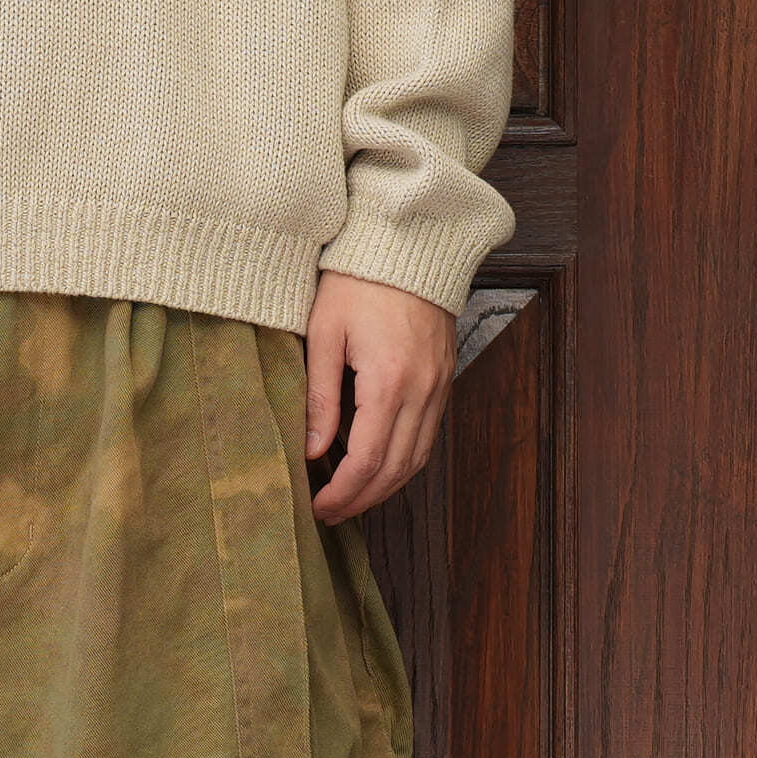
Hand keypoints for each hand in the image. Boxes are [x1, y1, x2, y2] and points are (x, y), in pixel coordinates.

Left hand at [303, 271, 454, 522]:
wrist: (411, 243)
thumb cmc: (357, 280)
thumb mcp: (324, 333)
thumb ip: (319, 396)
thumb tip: (311, 451)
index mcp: (388, 381)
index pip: (365, 460)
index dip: (341, 493)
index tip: (317, 507)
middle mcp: (422, 391)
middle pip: (395, 470)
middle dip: (361, 500)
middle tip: (329, 515)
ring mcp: (439, 387)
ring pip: (417, 459)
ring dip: (385, 488)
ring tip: (351, 500)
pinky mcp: (445, 380)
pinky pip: (428, 436)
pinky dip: (403, 461)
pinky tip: (378, 468)